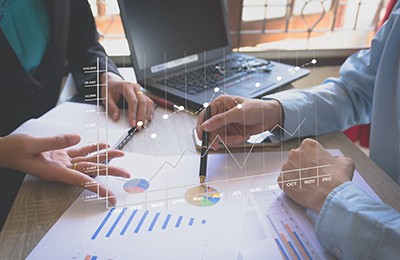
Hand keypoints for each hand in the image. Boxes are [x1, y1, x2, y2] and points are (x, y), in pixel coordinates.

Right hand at [0, 134, 130, 204]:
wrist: (5, 151)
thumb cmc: (14, 150)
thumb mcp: (32, 144)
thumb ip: (55, 142)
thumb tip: (77, 138)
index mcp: (55, 171)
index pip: (82, 181)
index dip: (98, 188)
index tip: (110, 195)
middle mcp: (62, 168)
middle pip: (91, 170)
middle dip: (110, 171)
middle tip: (126, 173)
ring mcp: (62, 161)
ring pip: (89, 159)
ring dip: (105, 156)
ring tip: (120, 154)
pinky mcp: (60, 154)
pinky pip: (80, 151)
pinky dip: (92, 148)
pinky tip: (102, 145)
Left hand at [100, 72, 154, 126]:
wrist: (113, 82)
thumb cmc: (110, 88)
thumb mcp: (106, 97)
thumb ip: (111, 108)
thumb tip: (116, 117)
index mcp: (127, 86)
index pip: (133, 101)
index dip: (133, 113)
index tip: (132, 123)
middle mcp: (135, 88)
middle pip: (143, 102)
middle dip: (142, 116)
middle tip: (139, 126)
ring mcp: (140, 91)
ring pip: (148, 103)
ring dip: (147, 115)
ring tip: (143, 124)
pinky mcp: (143, 95)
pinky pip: (150, 103)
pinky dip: (150, 112)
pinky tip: (147, 118)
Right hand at [196, 95, 282, 149]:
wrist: (271, 117)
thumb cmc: (258, 108)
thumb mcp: (238, 113)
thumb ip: (220, 120)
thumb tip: (206, 125)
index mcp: (220, 103)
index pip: (205, 115)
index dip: (202, 127)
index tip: (202, 137)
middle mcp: (221, 112)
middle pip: (210, 128)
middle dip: (216, 137)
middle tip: (218, 144)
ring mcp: (226, 122)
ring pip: (218, 136)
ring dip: (228, 139)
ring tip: (239, 137)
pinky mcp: (232, 130)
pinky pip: (227, 139)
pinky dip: (234, 140)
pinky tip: (243, 136)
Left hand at [278, 139, 354, 212]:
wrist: (331, 197)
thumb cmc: (337, 180)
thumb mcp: (345, 162)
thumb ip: (338, 158)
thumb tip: (336, 160)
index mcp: (308, 145)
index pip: (307, 150)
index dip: (313, 159)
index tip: (316, 166)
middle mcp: (295, 153)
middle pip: (297, 158)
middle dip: (303, 166)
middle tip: (312, 176)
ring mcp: (286, 167)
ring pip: (290, 170)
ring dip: (297, 175)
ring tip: (308, 184)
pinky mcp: (282, 180)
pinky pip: (285, 181)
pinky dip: (291, 186)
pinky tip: (301, 189)